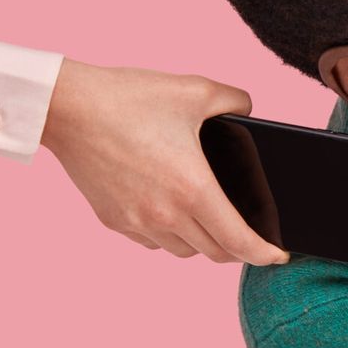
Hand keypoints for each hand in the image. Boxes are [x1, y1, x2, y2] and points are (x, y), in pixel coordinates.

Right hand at [40, 61, 289, 264]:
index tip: (279, 257)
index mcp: (193, 189)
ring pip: (183, 251)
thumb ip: (236, 101)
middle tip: (251, 236)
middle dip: (238, 248)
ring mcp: (136, 222)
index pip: (239, 241)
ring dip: (203, 243)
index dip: (264, 254)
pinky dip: (170, 236)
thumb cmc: (130, 97)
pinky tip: (174, 214)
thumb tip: (250, 112)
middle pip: (215, 252)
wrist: (67, 108)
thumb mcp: (196, 90)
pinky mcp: (112, 220)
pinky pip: (152, 242)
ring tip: (213, 222)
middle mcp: (165, 215)